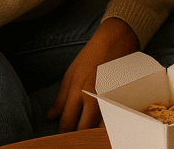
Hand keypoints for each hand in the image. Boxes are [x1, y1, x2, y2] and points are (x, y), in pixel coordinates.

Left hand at [48, 17, 138, 132]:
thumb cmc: (91, 55)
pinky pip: (114, 116)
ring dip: (94, 129)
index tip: (63, 133)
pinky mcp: (122, 95)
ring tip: (90, 127)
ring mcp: (109, 97)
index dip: (63, 131)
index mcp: (77, 91)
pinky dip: (108, 121)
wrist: (116, 39)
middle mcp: (93, 96)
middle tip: (76, 133)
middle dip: (78, 134)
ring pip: (100, 126)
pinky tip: (104, 120)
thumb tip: (51, 117)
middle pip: (84, 128)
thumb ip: (60, 98)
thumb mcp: (70, 73)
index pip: (67, 122)